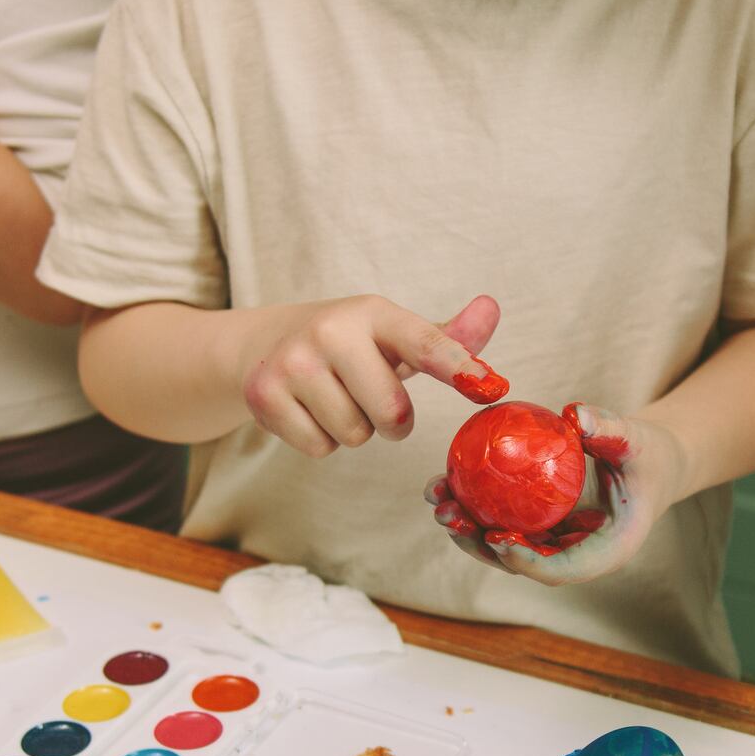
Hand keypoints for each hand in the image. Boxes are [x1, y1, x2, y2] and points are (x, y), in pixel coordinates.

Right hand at [236, 294, 502, 456]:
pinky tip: (309, 410)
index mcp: (372, 313)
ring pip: (355, 434)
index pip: (424, 342)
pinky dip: (321, 439)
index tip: (485, 385)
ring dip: (354, 428)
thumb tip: (491, 308)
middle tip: (373, 399)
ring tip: (335, 398)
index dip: (458, 365)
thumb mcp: (393, 335)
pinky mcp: (265, 396)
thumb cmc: (348, 345)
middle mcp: (330, 331)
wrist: (263, 343)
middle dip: (393, 420)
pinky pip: (320, 447)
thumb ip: (445, 336)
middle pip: (391, 411)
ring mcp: (293, 363)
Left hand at [426, 403, 684, 585]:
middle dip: (482, 546)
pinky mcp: (543, 528)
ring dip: (468, 530)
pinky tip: (449, 484)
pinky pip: (507, 524)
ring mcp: (558, 544)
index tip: (497, 540)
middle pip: (524, 564)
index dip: (528, 562)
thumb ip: (609, 429)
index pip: (563, 569)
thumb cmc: (649, 455)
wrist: (654, 464)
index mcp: (607, 549)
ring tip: (439, 501)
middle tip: (450, 517)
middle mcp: (577, 554)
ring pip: (507, 548)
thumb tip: (575, 413)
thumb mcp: (637, 440)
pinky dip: (477, 509)